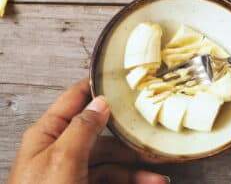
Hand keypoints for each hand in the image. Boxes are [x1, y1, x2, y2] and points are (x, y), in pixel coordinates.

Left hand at [7, 79, 169, 183]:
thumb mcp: (63, 159)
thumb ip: (82, 128)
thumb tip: (100, 102)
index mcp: (49, 133)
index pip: (75, 98)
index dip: (97, 86)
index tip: (120, 79)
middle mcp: (62, 148)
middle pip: (102, 132)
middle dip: (128, 138)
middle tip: (151, 136)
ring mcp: (74, 169)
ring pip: (112, 159)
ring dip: (137, 166)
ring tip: (159, 174)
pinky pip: (113, 178)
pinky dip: (132, 180)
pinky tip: (149, 182)